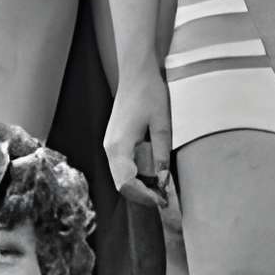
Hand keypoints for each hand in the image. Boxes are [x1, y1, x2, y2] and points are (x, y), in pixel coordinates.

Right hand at [102, 71, 177, 218]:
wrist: (136, 74)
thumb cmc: (150, 94)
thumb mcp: (162, 125)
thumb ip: (162, 154)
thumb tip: (163, 181)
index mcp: (119, 146)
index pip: (127, 183)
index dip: (144, 196)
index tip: (163, 200)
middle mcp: (110, 148)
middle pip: (122, 184)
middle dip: (142, 195)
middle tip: (164, 198)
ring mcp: (110, 145)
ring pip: (121, 177)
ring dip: (139, 186)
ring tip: (160, 189)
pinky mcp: (115, 142)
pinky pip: (122, 167)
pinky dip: (136, 176)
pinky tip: (152, 174)